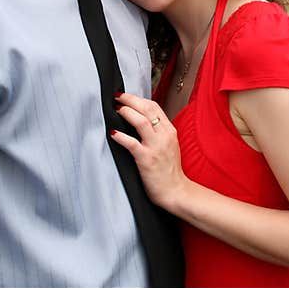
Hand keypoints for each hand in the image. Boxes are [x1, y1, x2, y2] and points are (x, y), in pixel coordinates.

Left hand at [111, 92, 188, 211]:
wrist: (175, 191)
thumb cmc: (169, 170)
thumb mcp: (168, 145)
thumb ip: (158, 132)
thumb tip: (139, 120)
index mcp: (170, 131)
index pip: (154, 107)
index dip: (138, 99)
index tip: (126, 97)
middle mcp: (164, 135)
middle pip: (147, 109)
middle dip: (130, 100)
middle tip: (118, 97)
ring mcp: (156, 147)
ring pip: (140, 121)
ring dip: (126, 112)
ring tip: (116, 110)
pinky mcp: (147, 159)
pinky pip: (131, 143)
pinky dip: (121, 136)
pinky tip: (113, 133)